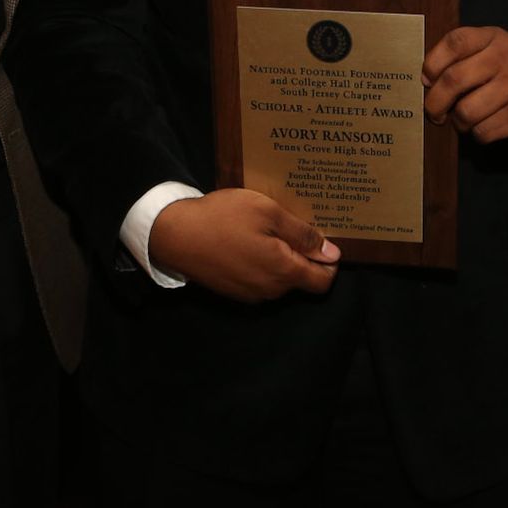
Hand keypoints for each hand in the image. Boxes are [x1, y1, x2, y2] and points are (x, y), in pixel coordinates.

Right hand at [148, 188, 339, 302]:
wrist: (174, 234)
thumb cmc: (224, 218)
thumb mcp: (268, 213)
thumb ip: (303, 235)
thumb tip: (333, 254)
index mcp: (284, 273)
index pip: (323, 282)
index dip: (330, 262)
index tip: (322, 238)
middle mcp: (270, 291)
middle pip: (301, 279)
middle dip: (304, 256)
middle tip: (292, 224)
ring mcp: (249, 294)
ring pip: (279, 279)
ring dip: (281, 258)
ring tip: (268, 228)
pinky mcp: (233, 290)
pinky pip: (259, 279)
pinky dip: (262, 263)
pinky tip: (249, 239)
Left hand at [423, 26, 507, 148]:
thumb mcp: (496, 52)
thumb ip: (465, 56)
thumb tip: (427, 81)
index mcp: (496, 38)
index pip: (454, 42)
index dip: (432, 63)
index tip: (426, 79)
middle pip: (454, 80)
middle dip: (435, 102)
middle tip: (434, 111)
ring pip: (466, 111)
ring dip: (458, 122)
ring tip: (464, 120)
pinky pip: (483, 131)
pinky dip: (477, 134)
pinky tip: (484, 126)